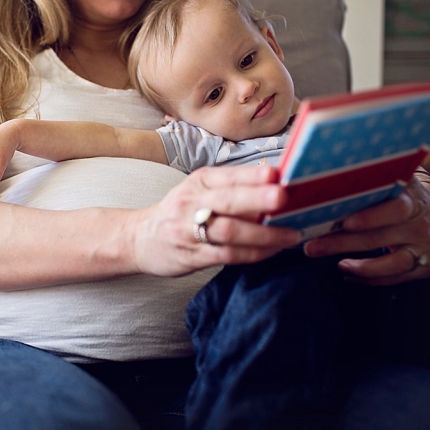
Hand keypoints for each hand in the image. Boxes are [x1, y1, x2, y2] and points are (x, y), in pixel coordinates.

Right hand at [132, 165, 300, 275]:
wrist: (139, 238)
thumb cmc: (179, 212)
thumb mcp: (198, 190)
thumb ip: (231, 188)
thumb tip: (276, 187)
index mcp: (199, 181)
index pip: (228, 176)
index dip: (252, 175)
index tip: (277, 174)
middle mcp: (192, 202)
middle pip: (227, 200)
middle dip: (256, 198)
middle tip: (283, 198)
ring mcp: (189, 231)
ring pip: (229, 231)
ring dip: (262, 234)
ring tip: (289, 234)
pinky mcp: (191, 256)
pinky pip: (226, 255)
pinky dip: (252, 253)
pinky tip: (271, 251)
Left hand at [303, 178, 429, 285]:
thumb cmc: (404, 196)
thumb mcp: (395, 183)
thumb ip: (372, 183)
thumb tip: (328, 181)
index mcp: (413, 199)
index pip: (395, 208)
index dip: (370, 217)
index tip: (345, 222)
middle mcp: (421, 224)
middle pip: (380, 238)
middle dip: (343, 243)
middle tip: (313, 247)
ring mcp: (426, 247)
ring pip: (393, 264)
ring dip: (361, 267)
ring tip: (339, 265)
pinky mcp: (428, 266)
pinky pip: (396, 278)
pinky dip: (371, 279)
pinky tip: (350, 274)